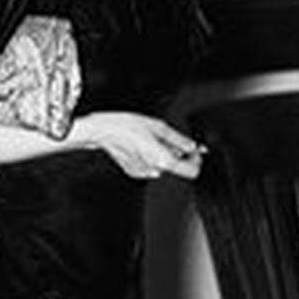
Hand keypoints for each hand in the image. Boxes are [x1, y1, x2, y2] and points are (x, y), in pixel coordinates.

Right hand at [74, 112, 204, 180]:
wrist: (103, 131)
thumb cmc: (127, 126)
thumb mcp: (159, 127)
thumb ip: (179, 140)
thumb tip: (192, 146)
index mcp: (163, 160)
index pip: (192, 171)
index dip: (196, 160)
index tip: (193, 150)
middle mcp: (154, 170)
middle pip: (176, 166)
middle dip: (177, 153)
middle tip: (170, 139)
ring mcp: (143, 173)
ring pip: (162, 165)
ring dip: (162, 154)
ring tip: (152, 139)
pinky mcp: (134, 172)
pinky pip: (149, 166)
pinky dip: (150, 157)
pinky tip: (141, 146)